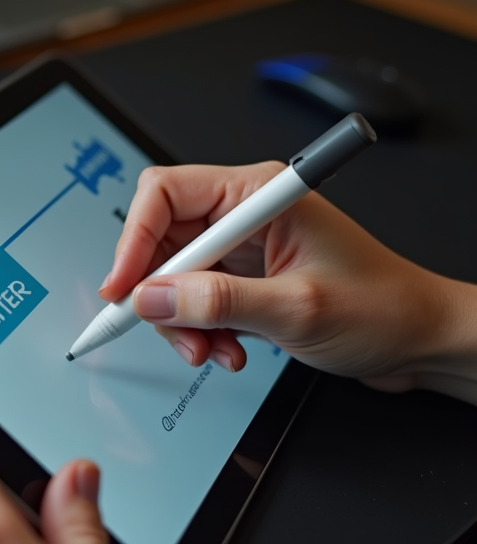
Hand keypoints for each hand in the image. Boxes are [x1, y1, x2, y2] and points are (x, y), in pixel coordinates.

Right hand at [100, 162, 476, 402]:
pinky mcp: (241, 277)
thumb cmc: (383, 308)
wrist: (419, 340)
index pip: (165, 193)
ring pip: (172, 277)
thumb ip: (219, 302)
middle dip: (160, 293)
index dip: (134, 240)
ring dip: (181, 321)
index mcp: (259, 194)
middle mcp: (244, 214)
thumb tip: (151, 298)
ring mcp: (241, 247)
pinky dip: (199, 329)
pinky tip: (228, 348)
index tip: (123, 289)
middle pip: (160, 239)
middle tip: (172, 331)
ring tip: (212, 349)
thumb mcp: (297, 308)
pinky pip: (193, 299)